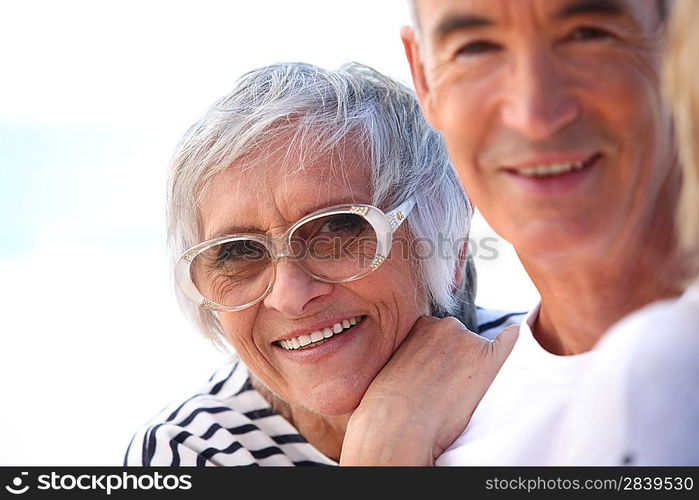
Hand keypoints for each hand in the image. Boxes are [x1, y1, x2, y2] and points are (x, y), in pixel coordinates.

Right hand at [339, 317, 517, 464]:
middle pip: (461, 340)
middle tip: (445, 388)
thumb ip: (409, 353)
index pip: (440, 335)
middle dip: (458, 359)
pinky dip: (513, 341)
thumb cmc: (388, 404)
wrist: (397, 424)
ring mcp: (469, 341)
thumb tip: (422, 364)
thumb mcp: (392, 365)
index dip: (440, 356)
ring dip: (475, 367)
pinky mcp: (489, 359)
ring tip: (458, 394)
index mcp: (420, 325)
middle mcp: (446, 325)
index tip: (434, 375)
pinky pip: (511, 341)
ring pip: (480, 351)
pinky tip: (515, 344)